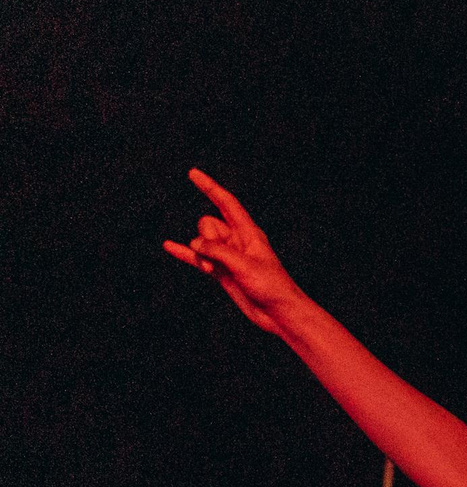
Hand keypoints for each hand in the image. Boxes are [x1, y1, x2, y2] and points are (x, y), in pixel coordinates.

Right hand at [161, 171, 311, 336]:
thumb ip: (217, 251)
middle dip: (205, 237)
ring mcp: (227, 256)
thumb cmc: (270, 287)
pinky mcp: (221, 271)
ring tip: (214, 271)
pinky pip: (198, 258)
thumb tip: (195, 244)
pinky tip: (168, 246)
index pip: (226, 203)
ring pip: (201, 243)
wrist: (278, 313)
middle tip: (218, 257)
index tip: (193, 173)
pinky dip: (184, 253)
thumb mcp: (244, 265)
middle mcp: (237, 241)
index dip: (210, 187)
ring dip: (200, 255)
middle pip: (208, 224)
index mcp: (249, 232)